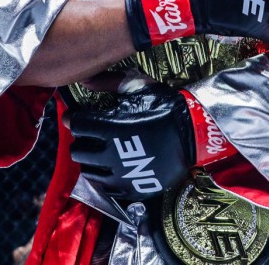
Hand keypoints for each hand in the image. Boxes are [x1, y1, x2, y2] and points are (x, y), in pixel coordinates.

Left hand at [69, 84, 192, 200]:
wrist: (194, 134)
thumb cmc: (165, 107)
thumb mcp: (138, 87)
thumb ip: (108, 82)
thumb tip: (85, 79)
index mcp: (109, 127)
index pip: (77, 125)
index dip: (73, 118)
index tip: (76, 116)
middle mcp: (110, 154)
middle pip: (78, 151)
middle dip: (81, 140)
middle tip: (90, 135)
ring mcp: (120, 175)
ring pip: (88, 171)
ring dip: (90, 160)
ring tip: (100, 152)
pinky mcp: (131, 188)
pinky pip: (106, 188)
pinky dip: (104, 177)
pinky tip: (111, 168)